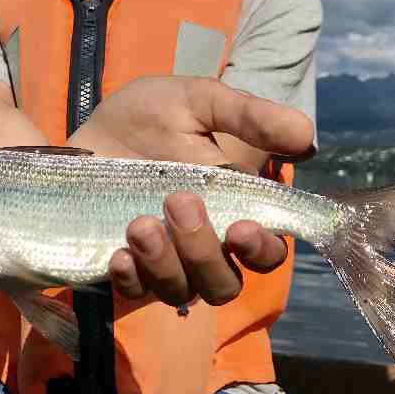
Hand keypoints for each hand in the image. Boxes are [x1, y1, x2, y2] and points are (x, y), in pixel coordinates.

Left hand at [67, 76, 314, 307]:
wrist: (88, 127)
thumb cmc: (150, 116)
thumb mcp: (197, 101)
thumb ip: (248, 117)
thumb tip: (307, 137)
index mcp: (232, 210)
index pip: (264, 252)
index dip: (260, 250)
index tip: (242, 227)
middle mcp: (201, 246)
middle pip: (223, 283)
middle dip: (204, 250)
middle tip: (179, 201)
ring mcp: (161, 260)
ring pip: (181, 291)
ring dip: (165, 262)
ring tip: (140, 223)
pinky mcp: (122, 266)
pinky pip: (133, 292)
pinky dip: (130, 278)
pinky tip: (119, 253)